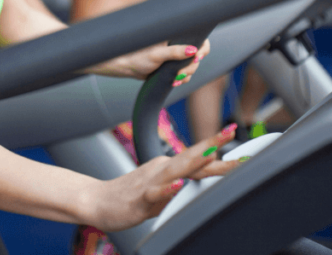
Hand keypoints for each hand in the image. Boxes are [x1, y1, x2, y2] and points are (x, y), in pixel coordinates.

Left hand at [83, 39, 210, 84]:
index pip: (200, 38)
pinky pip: (185, 74)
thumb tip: (193, 50)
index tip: (197, 57)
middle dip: (191, 67)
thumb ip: (175, 52)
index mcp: (176, 35)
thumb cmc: (137, 56)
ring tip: (175, 79)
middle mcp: (178, 44)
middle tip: (180, 74)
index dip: (203, 49)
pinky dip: (182, 79)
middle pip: (198, 56)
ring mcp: (176, 56)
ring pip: (192, 67)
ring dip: (186, 75)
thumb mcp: (156, 54)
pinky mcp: (173, 66)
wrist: (126, 66)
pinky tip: (173, 82)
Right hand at [87, 124, 241, 231]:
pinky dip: (168, 190)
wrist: (96, 201)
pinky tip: (179, 186)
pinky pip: (155, 194)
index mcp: (168, 167)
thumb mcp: (163, 188)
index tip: (234, 132)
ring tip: (214, 152)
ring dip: (196, 161)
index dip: (215, 144)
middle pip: (191, 156)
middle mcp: (162, 170)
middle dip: (212, 144)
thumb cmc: (130, 195)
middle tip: (230, 131)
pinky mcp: (140, 199)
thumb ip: (184, 181)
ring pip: (176, 170)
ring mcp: (151, 183)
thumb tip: (208, 172)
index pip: (197, 155)